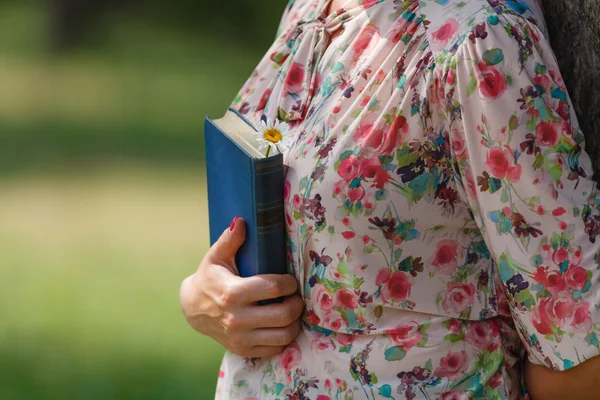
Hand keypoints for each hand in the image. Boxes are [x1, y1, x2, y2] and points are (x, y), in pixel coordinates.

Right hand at [180, 217, 303, 357]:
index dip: (289, 283)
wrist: (193, 309)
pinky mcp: (243, 349)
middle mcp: (237, 319)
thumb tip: (242, 221)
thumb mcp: (216, 256)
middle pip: (284, 314)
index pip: (274, 288)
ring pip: (283, 335)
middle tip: (295, 296)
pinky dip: (284, 338)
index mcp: (233, 293)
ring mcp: (241, 338)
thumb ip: (230, 239)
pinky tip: (281, 325)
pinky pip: (275, 349)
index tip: (290, 280)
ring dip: (294, 322)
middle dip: (296, 303)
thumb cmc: (209, 278)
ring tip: (292, 311)